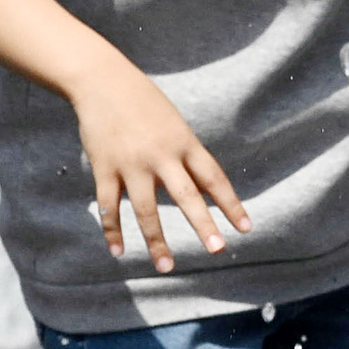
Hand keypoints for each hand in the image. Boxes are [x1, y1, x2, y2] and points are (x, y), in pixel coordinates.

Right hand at [74, 67, 248, 272]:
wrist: (102, 81)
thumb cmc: (144, 103)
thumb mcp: (174, 123)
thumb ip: (187, 156)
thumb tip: (203, 191)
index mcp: (184, 142)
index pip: (214, 178)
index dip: (231, 204)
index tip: (246, 228)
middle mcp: (161, 155)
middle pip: (186, 196)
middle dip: (203, 225)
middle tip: (218, 249)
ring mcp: (131, 163)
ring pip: (146, 210)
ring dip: (157, 241)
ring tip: (166, 266)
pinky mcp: (104, 168)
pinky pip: (110, 207)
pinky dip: (113, 231)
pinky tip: (119, 252)